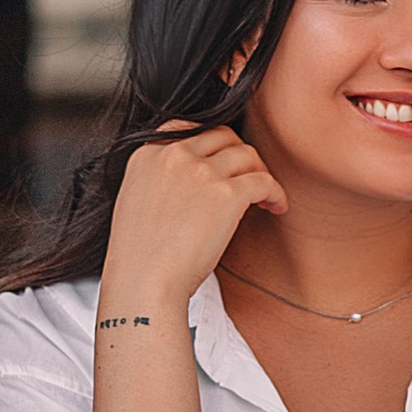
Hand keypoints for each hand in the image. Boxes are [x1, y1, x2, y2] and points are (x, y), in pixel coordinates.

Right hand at [100, 121, 286, 315]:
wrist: (143, 284)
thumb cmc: (139, 258)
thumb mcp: (135, 201)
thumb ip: (159, 180)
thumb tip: (191, 184)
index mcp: (147, 154)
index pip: (187, 128)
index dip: (211, 144)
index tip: (221, 161)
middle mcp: (174, 155)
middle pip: (222, 135)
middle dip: (239, 154)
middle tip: (248, 177)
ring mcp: (201, 172)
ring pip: (247, 154)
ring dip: (260, 172)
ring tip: (263, 196)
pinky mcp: (227, 194)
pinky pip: (264, 181)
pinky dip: (276, 193)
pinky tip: (276, 207)